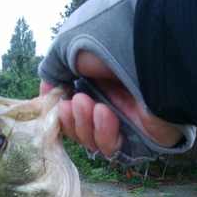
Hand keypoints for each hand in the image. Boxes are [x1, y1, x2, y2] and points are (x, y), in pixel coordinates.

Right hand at [40, 51, 183, 156]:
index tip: (55, 110)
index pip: (72, 114)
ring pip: (92, 143)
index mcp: (98, 86)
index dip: (61, 117)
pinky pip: (112, 149)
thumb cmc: (114, 48)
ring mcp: (126, 124)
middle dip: (73, 121)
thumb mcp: (72, 53)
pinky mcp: (140, 140)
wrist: (151, 57)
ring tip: (92, 105)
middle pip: (80, 132)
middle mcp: (112, 105)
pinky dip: (104, 133)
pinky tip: (105, 113)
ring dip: (85, 126)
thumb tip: (45, 99)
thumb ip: (53, 75)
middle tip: (75, 104)